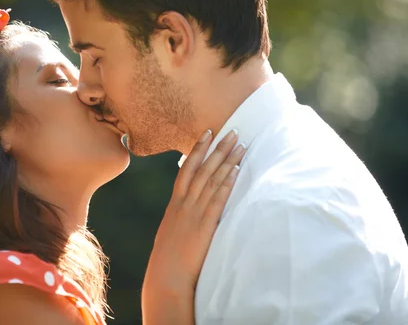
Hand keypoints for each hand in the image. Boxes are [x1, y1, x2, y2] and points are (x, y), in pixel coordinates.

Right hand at [142, 129, 244, 324]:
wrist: (166, 276)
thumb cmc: (168, 259)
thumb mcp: (171, 232)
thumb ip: (180, 217)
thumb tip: (187, 210)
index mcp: (175, 204)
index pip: (187, 169)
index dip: (198, 150)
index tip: (208, 133)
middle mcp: (184, 203)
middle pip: (202, 168)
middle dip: (218, 148)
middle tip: (233, 131)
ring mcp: (194, 212)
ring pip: (212, 179)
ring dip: (227, 160)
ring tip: (241, 145)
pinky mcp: (205, 224)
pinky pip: (218, 198)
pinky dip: (227, 182)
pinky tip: (237, 170)